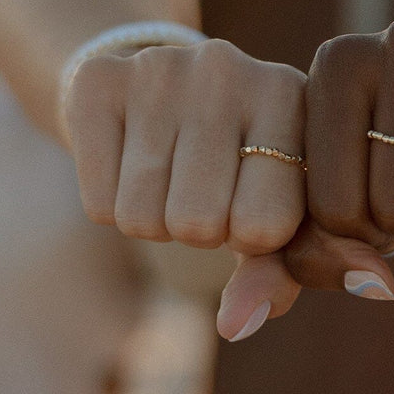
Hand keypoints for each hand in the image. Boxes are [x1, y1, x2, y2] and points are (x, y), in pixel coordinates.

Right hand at [64, 38, 308, 319]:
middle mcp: (231, 69)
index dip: (252, 237)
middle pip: (197, 224)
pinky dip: (112, 206)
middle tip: (204, 188)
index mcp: (294, 96)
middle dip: (199, 231)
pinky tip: (132, 160)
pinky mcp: (100, 79)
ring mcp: (162, 67)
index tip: (251, 201)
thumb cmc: (241, 164)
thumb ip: (279, 272)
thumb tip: (239, 325)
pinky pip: (99, 205)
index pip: (267, 227)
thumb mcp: (280, 207)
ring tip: (171, 174)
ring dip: (155, 221)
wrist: (163, 88)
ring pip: (143, 218)